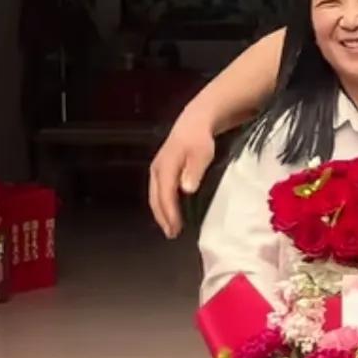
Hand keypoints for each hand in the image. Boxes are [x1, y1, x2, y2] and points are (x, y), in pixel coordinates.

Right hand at [149, 112, 216, 238]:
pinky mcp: (159, 171)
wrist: (193, 123)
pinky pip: (157, 192)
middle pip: (156, 198)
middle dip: (163, 217)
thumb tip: (186, 190)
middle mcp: (157, 169)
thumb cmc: (200, 140)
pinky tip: (169, 214)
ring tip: (170, 229)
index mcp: (166, 166)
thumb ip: (195, 170)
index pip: (165, 194)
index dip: (170, 212)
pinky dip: (162, 205)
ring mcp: (156, 170)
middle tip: (172, 234)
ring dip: (161, 214)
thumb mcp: (202, 153)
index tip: (176, 228)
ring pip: (155, 196)